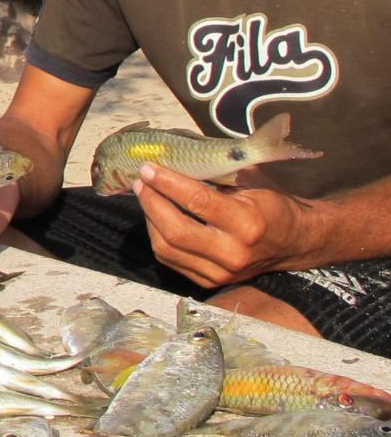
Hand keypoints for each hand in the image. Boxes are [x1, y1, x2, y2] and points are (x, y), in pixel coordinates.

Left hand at [132, 165, 315, 286]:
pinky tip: (156, 217)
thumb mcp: (251, 180)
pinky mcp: (210, 282)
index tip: (147, 168)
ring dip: (149, 219)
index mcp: (247, 224)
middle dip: (151, 202)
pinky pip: (171, 260)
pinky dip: (157, 236)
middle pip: (175, 231)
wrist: (296, 242)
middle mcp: (233, 253)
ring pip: (167, 248)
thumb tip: (174, 154)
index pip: (197, 202)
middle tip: (140, 181)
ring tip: (145, 195)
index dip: (167, 183)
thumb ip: (216, 170)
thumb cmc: (272, 205)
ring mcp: (220, 273)